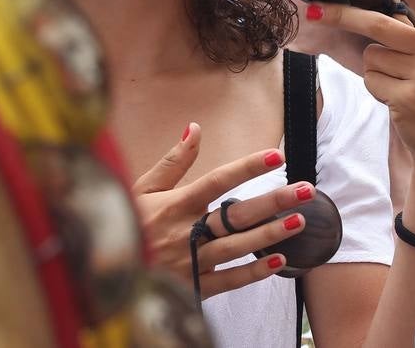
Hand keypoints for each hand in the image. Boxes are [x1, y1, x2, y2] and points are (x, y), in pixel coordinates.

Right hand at [132, 123, 314, 298]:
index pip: (218, 180)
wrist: (109, 268)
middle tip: (305, 190)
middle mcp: (187, 231)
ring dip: (271, 234)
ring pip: (238, 246)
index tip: (275, 156)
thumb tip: (194, 129)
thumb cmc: (126, 221)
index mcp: (175, 204)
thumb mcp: (142, 188)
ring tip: (300, 221)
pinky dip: (255, 271)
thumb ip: (173, 161)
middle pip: (237, 214)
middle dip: (273, 201)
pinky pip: (230, 280)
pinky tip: (279, 262)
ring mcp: (192, 261)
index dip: (248, 167)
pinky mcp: (195, 286)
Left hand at [305, 0, 414, 184]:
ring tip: (402, 84)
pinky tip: (399, 99)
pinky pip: (371, 80)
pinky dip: (377, 89)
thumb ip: (412, 34)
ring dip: (376, 70)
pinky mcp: (408, 98)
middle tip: (314, 11)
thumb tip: (366, 12)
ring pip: (371, 56)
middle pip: (378, 25)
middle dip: (341, 16)